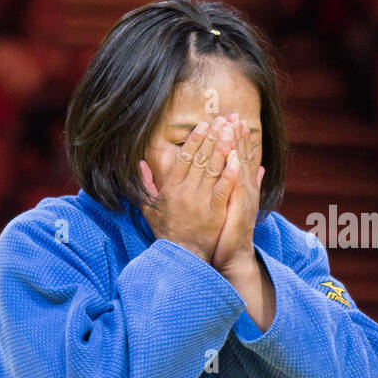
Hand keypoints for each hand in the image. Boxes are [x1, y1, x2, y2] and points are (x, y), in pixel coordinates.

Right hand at [138, 116, 239, 262]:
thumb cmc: (167, 233)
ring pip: (212, 169)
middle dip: (212, 138)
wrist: (181, 256)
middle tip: (222, 120)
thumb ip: (147, 185)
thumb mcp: (150, 209)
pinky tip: (237, 158)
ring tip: (231, 131)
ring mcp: (200, 202)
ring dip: (222, 148)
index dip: (194, 141)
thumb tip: (141, 164)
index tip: (203, 126)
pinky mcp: (215, 212)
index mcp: (170, 189)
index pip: (183, 159)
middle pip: (199, 159)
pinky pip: (223, 189)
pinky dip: (230, 173)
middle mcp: (184, 192)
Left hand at [212, 114, 264, 276]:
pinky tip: (233, 159)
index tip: (231, 118)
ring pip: (240, 168)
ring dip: (238, 147)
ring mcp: (243, 198)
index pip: (238, 157)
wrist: (234, 256)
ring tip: (234, 127)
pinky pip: (236, 188)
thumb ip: (243, 185)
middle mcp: (244, 189)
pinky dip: (235, 173)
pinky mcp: (238, 210)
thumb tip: (256, 168)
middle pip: (240, 157)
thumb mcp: (235, 206)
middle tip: (233, 114)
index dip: (236, 137)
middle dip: (237, 135)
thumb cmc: (229, 233)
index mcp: (241, 187)